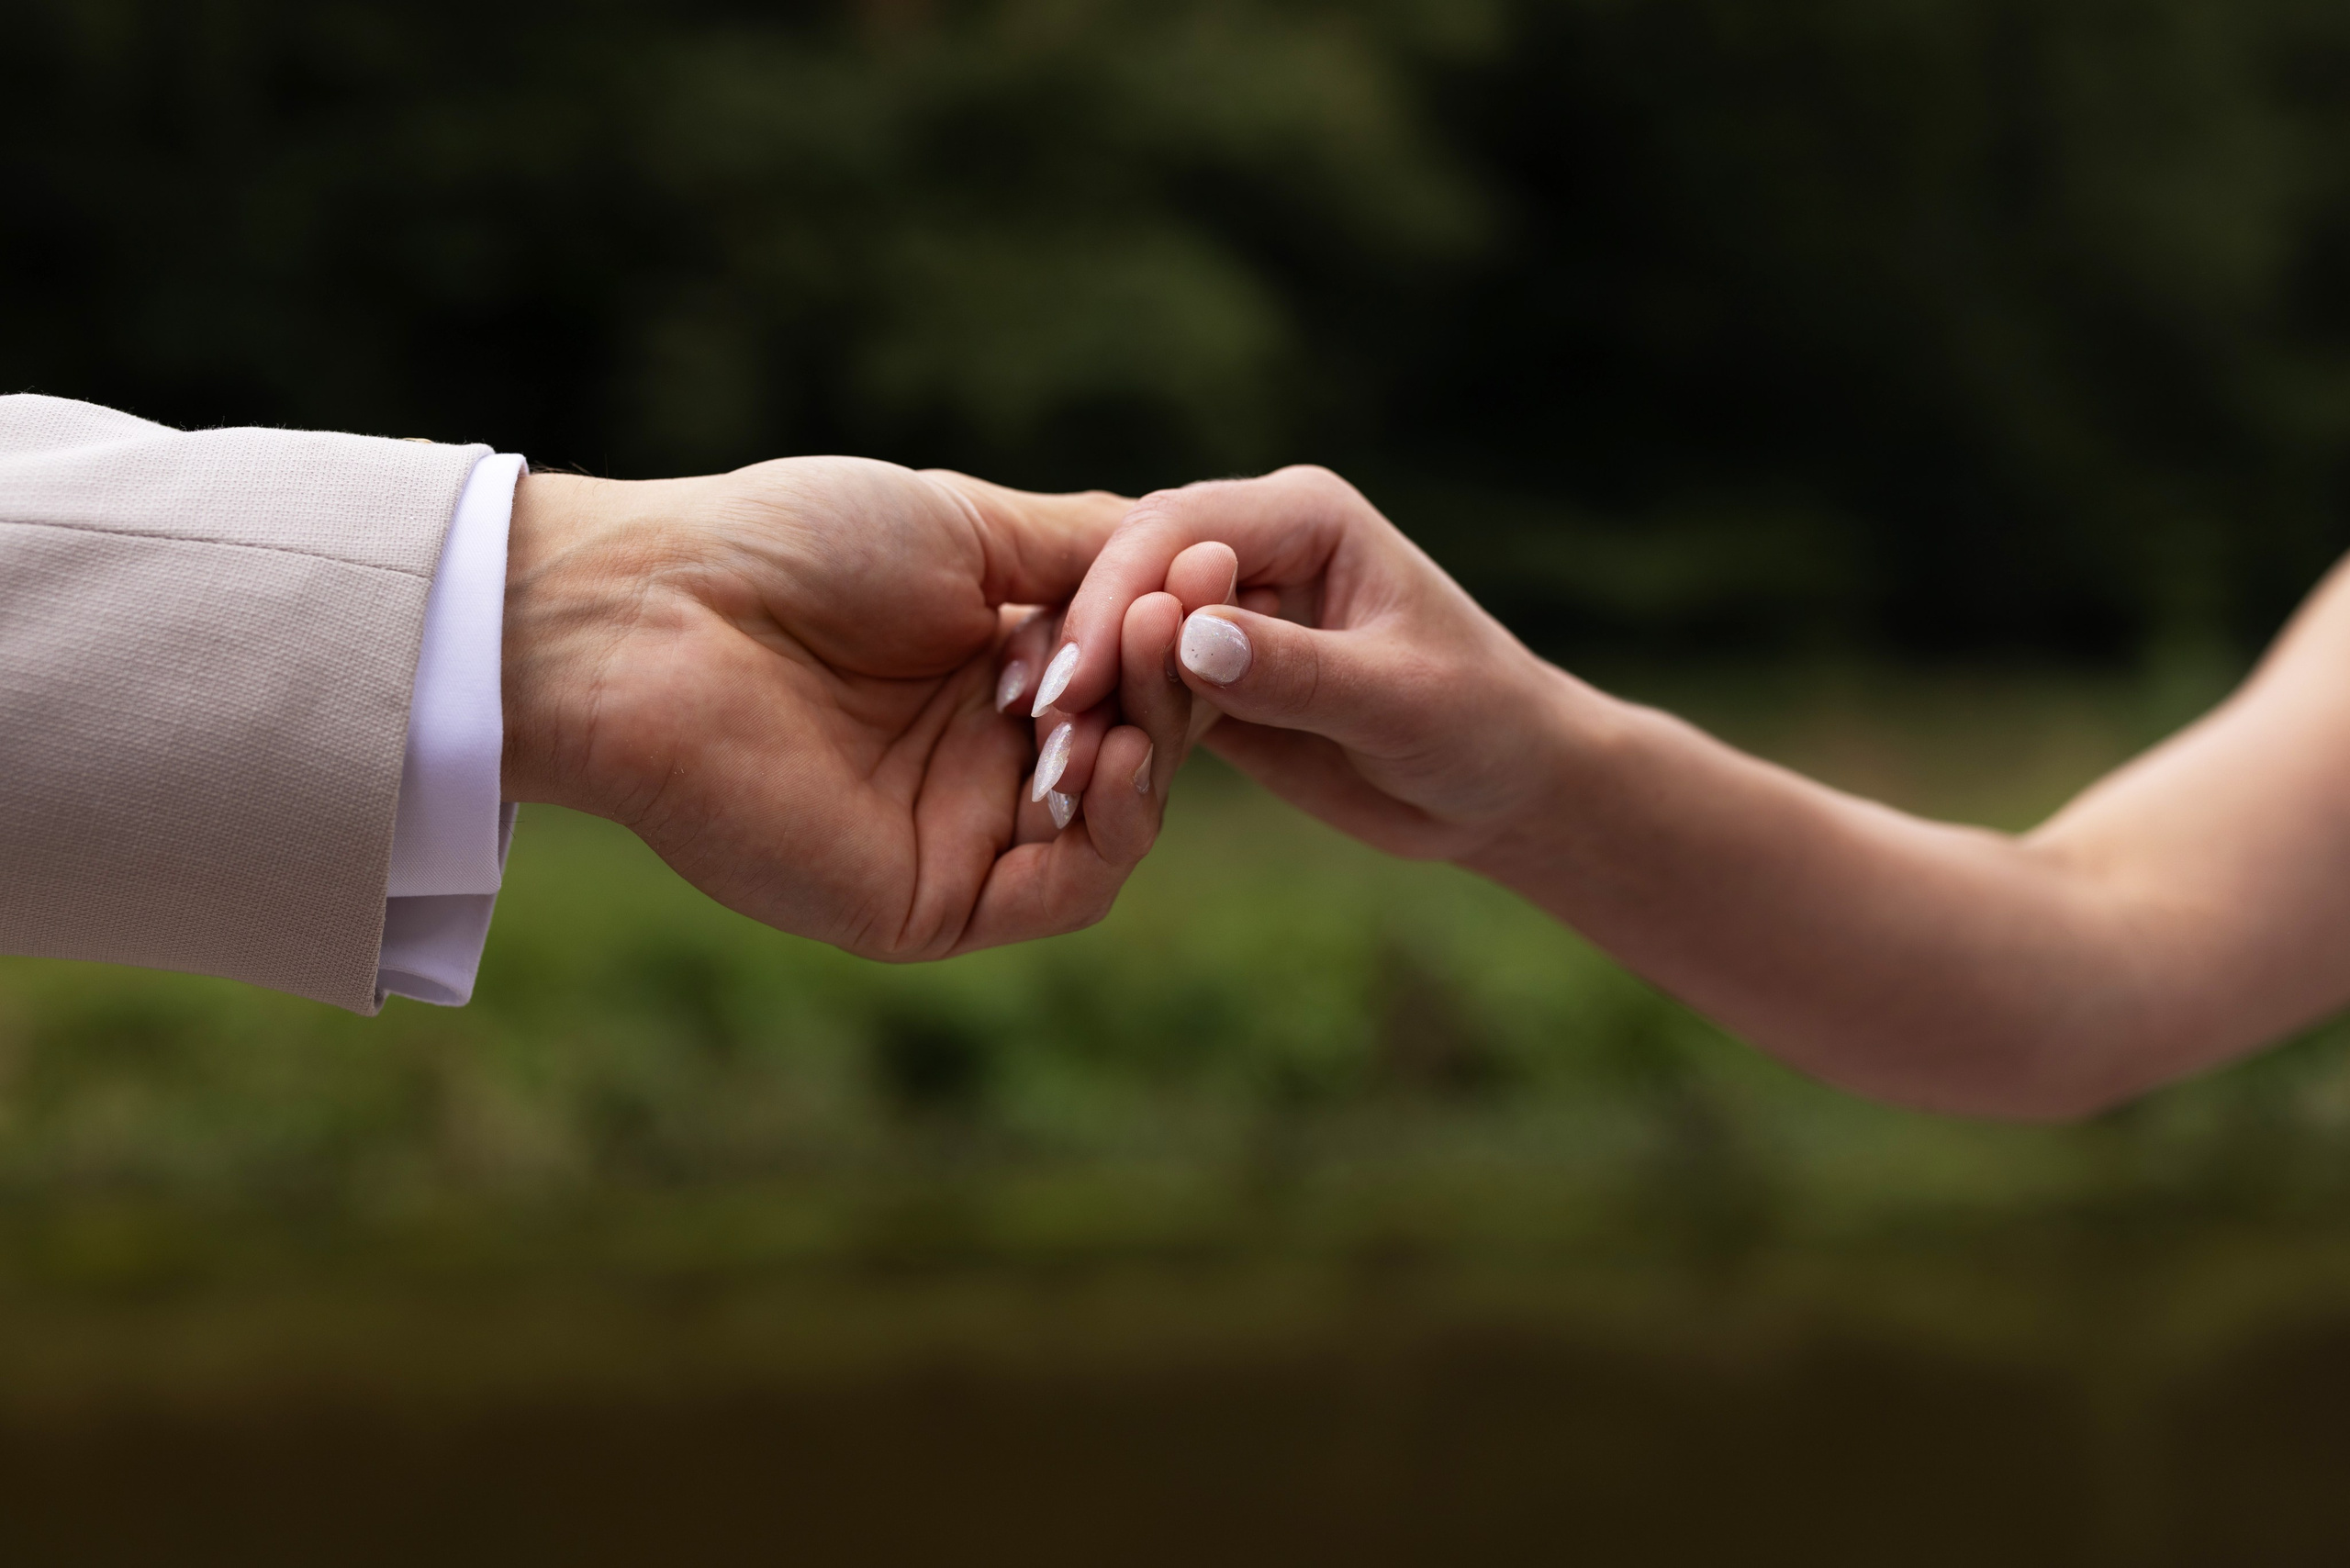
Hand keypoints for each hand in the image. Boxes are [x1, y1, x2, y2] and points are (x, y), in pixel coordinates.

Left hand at [499, 457, 1185, 958]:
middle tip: (1174, 619)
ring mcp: (962, 836)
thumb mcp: (968, 528)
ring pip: (1115, 825)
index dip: (1180, 632)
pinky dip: (1108, 830)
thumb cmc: (793, 548)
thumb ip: (1086, 555)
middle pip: (1139, 748)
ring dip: (1150, 750)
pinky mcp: (931, 904)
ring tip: (1133, 671)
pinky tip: (1103, 755)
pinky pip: (1063, 892)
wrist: (656, 615)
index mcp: (994, 672)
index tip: (1214, 570)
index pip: (1132, 674)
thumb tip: (1202, 555)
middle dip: (1169, 683)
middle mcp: (985, 760)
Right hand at [1049, 465, 1572, 864]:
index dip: (1117, 599)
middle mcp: (1251, 547)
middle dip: (1082, 646)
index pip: (1179, 531)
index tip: (1076, 684)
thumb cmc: (1479, 725)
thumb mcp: (1399, 701)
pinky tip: (1067, 783)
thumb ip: (1298, 671)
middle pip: (1129, 573)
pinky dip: (1103, 731)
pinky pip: (1135, 691)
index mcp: (1303, 515)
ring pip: (1119, 635)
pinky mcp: (1205, 676)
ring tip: (1047, 769)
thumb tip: (1189, 637)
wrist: (1500, 787)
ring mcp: (1222, 610)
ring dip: (1081, 696)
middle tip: (1042, 729)